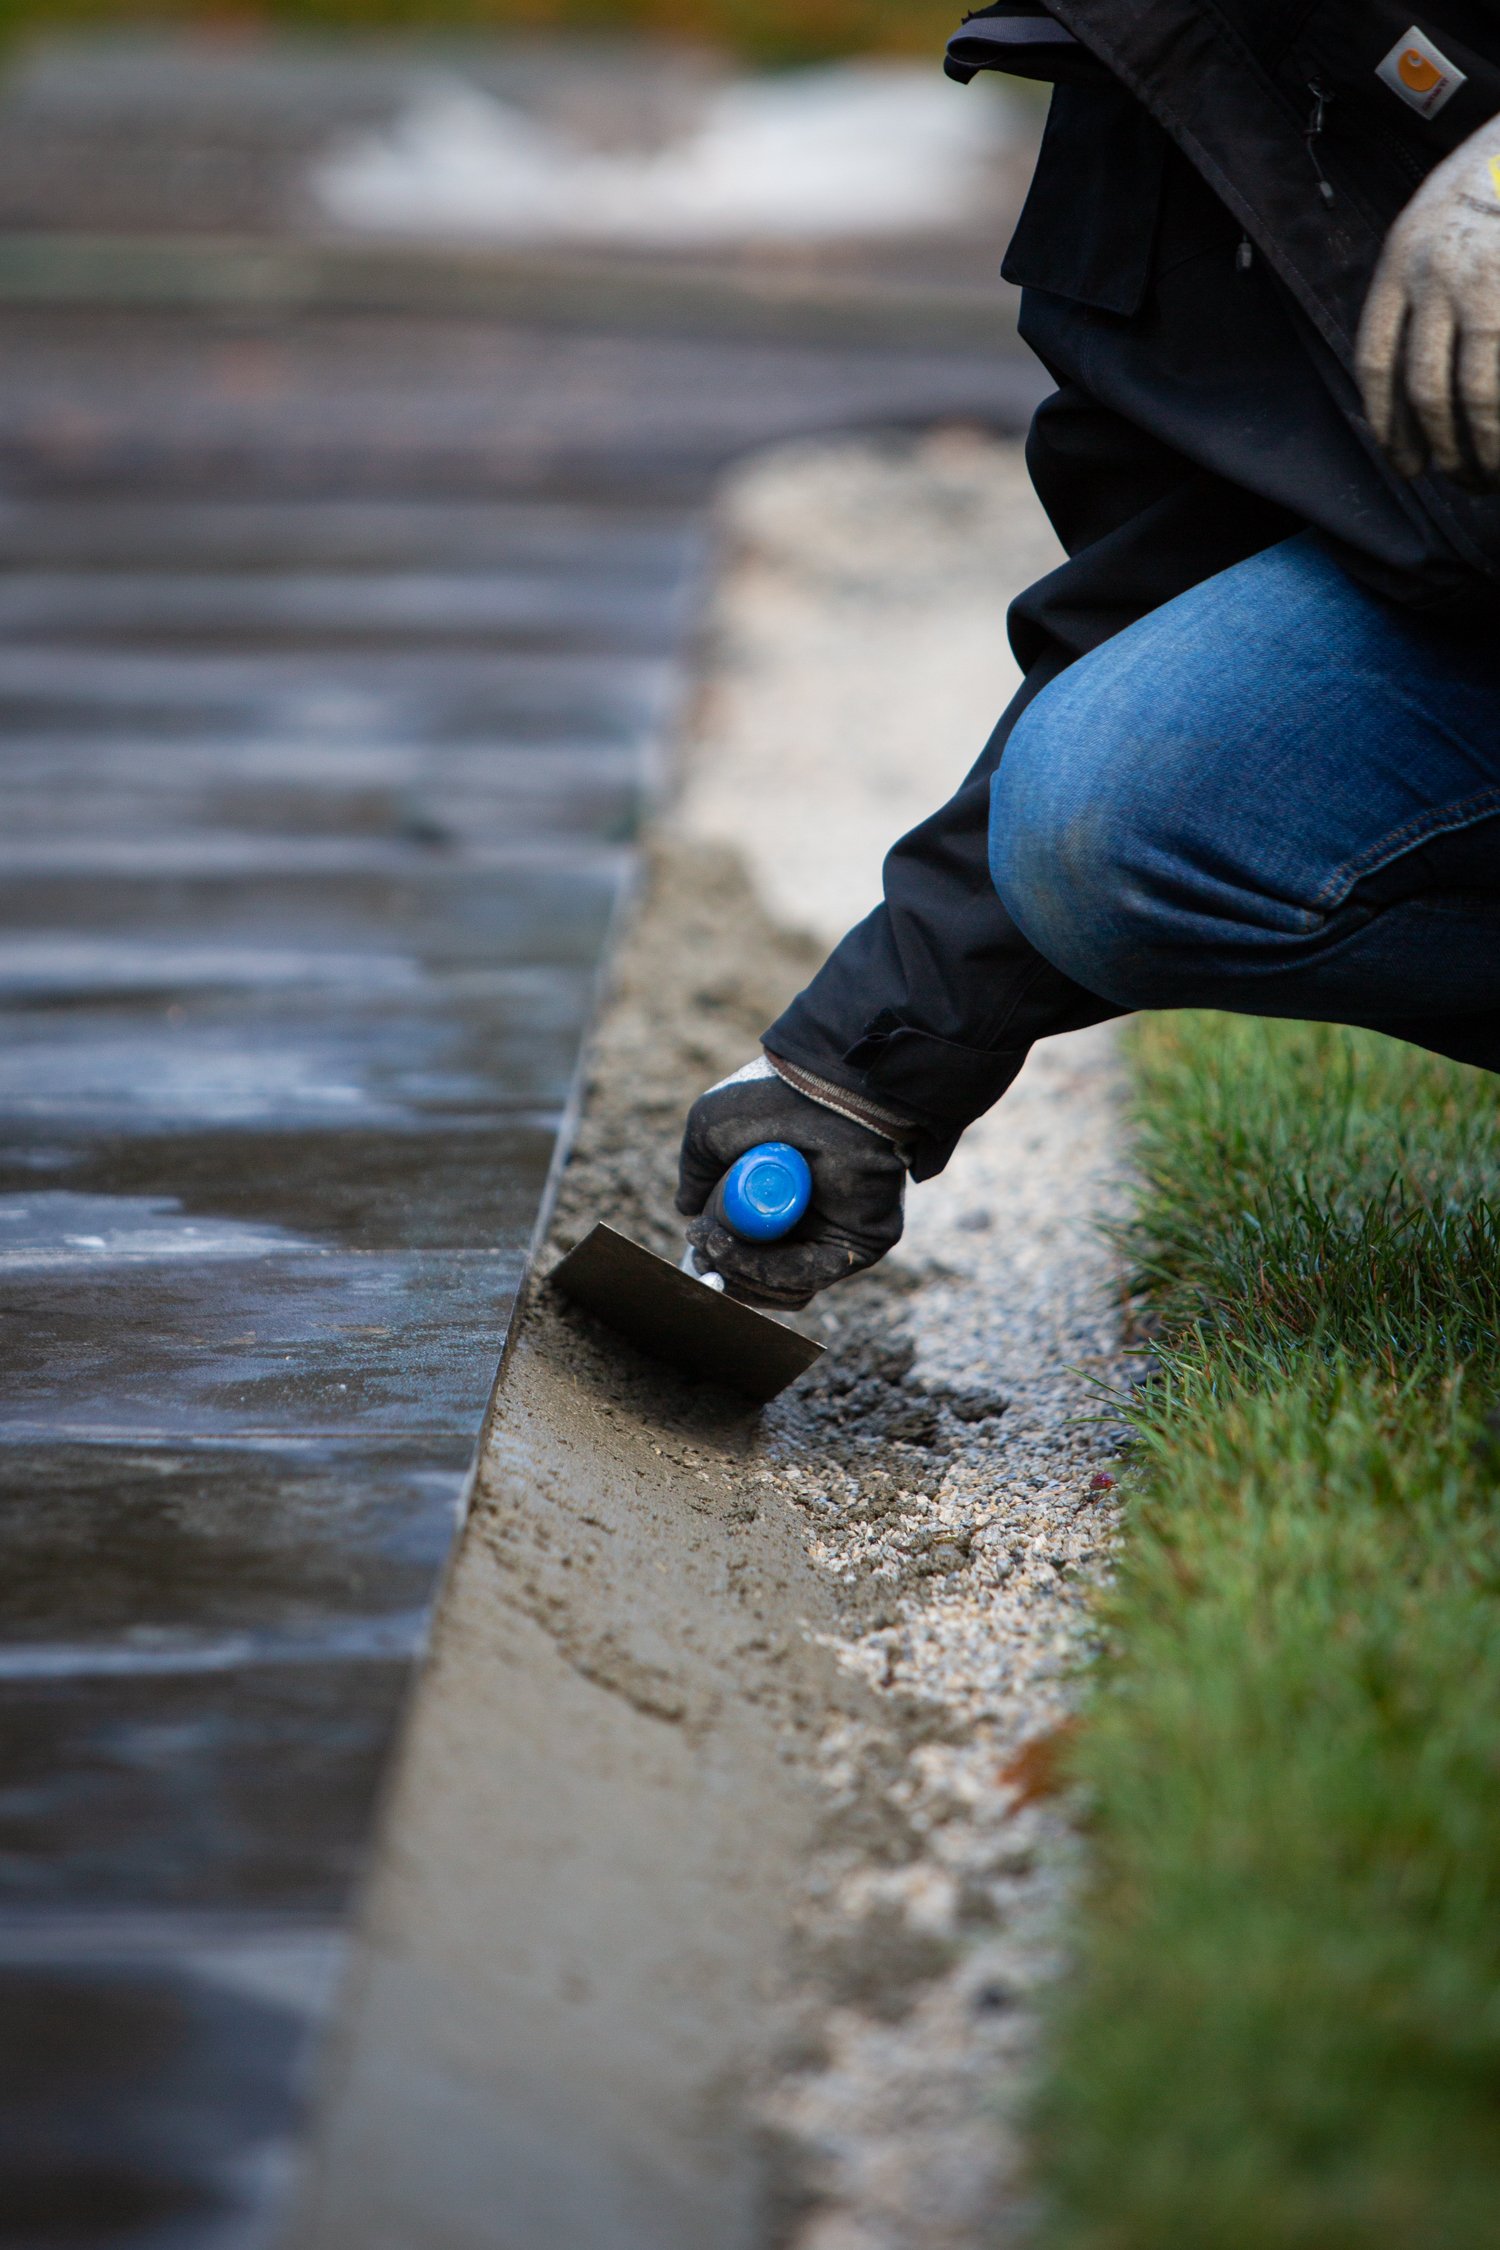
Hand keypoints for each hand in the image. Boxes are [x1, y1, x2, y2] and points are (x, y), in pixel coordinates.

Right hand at [676, 1056, 906, 1309]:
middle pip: (766, 1278)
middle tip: (703, 1249)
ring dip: (741, 1272)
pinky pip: (810, 1274)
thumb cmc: (772, 1096)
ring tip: (715, 1243)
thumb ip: (698, 1169)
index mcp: (783, 1198)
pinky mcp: (863, 1242)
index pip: (753, 1251)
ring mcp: (839, 1234)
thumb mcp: (711, 1130)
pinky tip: (735, 1249)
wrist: (828, 1084)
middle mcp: (812, 1221)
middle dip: (727, 1271)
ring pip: (785, 1285)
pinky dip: (768, 1270)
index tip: (697, 1245)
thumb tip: (687, 1212)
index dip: (722, 1257)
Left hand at [1358, 111, 1499, 482]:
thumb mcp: (1434, 222)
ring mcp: (1487, 284)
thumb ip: (1415, 288)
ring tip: (1489, 475)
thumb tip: (1405, 380)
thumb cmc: (1492, 179)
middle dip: (1437, 448)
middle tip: (1456, 479)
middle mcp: (1439, 274)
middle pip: (1423, 390)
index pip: (1377, 361)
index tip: (1405, 462)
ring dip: (1480, 447)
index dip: (1388, 424)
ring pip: (1472, 393)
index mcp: (1402, 259)